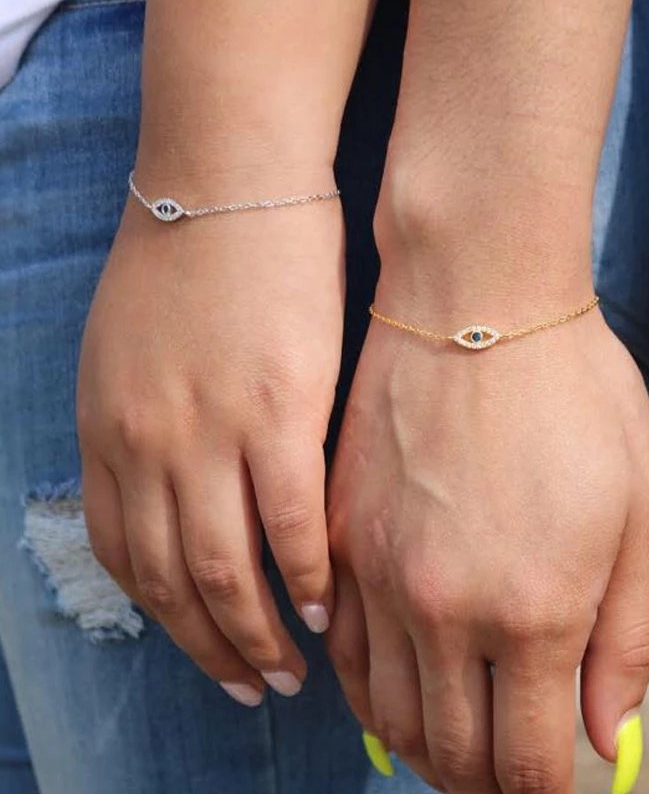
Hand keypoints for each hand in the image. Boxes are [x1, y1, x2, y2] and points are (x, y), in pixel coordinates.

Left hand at [77, 174, 341, 703]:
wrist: (227, 178)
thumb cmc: (190, 255)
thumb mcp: (131, 347)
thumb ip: (144, 423)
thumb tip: (179, 484)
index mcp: (108, 428)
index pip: (121, 554)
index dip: (162, 617)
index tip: (200, 649)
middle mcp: (146, 444)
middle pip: (168, 578)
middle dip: (208, 648)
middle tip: (249, 688)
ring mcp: (208, 430)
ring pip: (223, 566)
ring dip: (253, 632)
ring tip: (285, 673)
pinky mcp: (277, 409)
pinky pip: (288, 519)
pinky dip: (303, 572)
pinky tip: (321, 606)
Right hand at [326, 284, 648, 791]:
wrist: (476, 302)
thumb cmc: (572, 395)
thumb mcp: (636, 513)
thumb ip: (623, 639)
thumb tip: (605, 736)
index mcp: (534, 610)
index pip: (528, 762)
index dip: (542, 792)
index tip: (551, 784)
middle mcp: (444, 609)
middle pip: (450, 752)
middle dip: (483, 782)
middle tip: (503, 771)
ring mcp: (379, 573)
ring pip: (386, 712)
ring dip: (422, 743)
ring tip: (451, 736)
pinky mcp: (340, 535)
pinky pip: (340, 645)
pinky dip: (366, 685)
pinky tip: (394, 676)